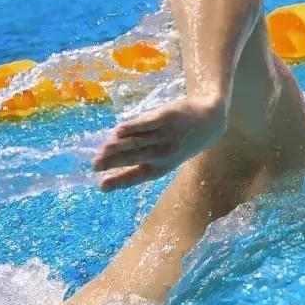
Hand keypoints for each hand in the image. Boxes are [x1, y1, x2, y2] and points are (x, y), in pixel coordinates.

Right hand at [92, 96, 226, 190]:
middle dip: (114, 162)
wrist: (209, 122)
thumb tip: (107, 158)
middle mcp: (163, 154)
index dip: (118, 181)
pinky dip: (133, 127)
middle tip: (95, 165)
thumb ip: (137, 158)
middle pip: (134, 158)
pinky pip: (147, 124)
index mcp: (161, 167)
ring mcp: (166, 136)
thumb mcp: (163, 156)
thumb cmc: (179, 142)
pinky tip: (118, 130)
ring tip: (103, 150)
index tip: (101, 186)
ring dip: (120, 146)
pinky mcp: (167, 118)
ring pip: (139, 142)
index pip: (136, 176)